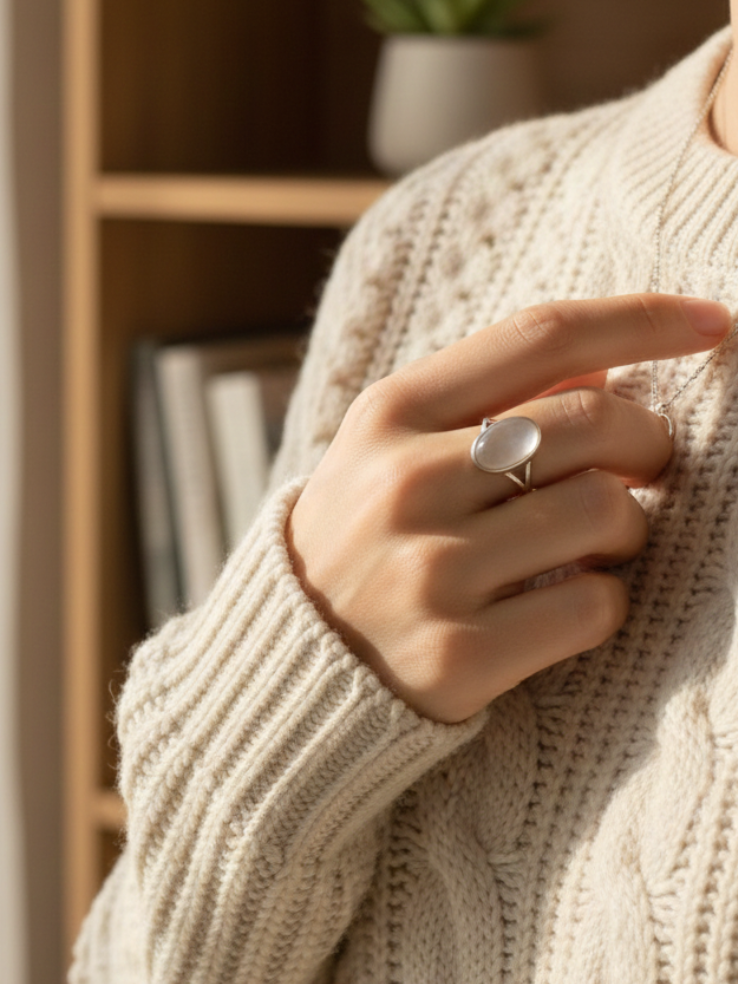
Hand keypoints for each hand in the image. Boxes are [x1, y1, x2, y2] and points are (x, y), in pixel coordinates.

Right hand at [286, 294, 731, 722]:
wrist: (294, 657)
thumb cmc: (359, 537)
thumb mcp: (388, 450)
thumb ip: (484, 401)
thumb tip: (605, 365)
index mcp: (388, 415)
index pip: (538, 337)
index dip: (639, 319)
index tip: (712, 322)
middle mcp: (405, 483)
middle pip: (593, 422)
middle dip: (651, 442)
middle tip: (646, 467)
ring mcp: (430, 570)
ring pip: (607, 513)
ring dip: (628, 528)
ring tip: (593, 543)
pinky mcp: (458, 654)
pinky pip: (595, 606)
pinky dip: (603, 600)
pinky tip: (563, 603)